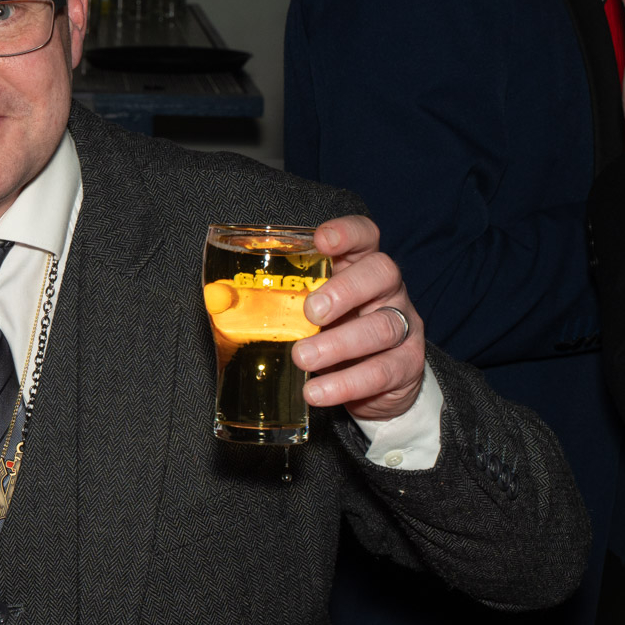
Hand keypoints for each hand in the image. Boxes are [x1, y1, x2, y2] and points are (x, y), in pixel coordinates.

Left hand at [293, 216, 426, 421]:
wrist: (377, 385)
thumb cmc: (332, 333)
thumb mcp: (308, 311)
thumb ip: (278, 301)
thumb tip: (218, 301)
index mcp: (360, 267)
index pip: (365, 236)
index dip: (348, 233)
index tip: (322, 241)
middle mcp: (387, 291)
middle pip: (382, 273)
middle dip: (345, 290)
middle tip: (310, 312)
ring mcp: (404, 327)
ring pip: (383, 326)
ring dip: (339, 343)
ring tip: (302, 358)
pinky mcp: (406, 366)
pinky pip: (382, 372)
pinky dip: (346, 384)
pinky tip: (317, 391)